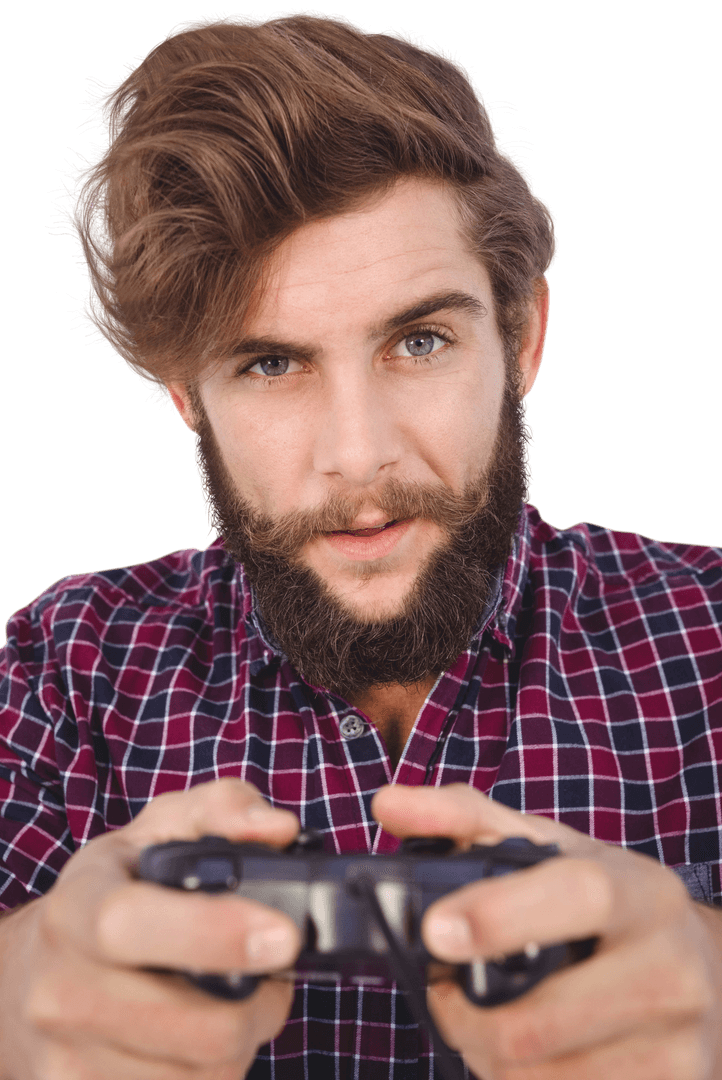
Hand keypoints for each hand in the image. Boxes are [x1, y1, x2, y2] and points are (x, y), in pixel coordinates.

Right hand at [0, 779, 301, 1079]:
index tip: (283, 937)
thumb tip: (278, 829)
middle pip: (191, 1024)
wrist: (32, 977)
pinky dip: (211, 1076)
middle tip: (274, 975)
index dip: (216, 934)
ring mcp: (65, 1058)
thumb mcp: (161, 830)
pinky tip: (200, 1041)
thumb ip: (223, 809)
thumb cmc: (115, 892)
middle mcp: (59, 988)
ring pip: (199, 1076)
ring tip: (231, 1003)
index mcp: (77, 907)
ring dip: (240, 1044)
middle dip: (259, 1005)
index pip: (132, 925)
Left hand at [372, 783, 721, 1079]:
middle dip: (465, 1015)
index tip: (435, 930)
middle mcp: (672, 969)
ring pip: (538, 1078)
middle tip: (442, 992)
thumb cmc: (609, 907)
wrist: (704, 977)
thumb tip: (388, 804)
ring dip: (485, 1057)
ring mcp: (678, 1048)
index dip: (501, 915)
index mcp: (642, 892)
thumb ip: (465, 819)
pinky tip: (527, 1055)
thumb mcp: (550, 851)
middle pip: (540, 1019)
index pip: (579, 896)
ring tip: (486, 1020)